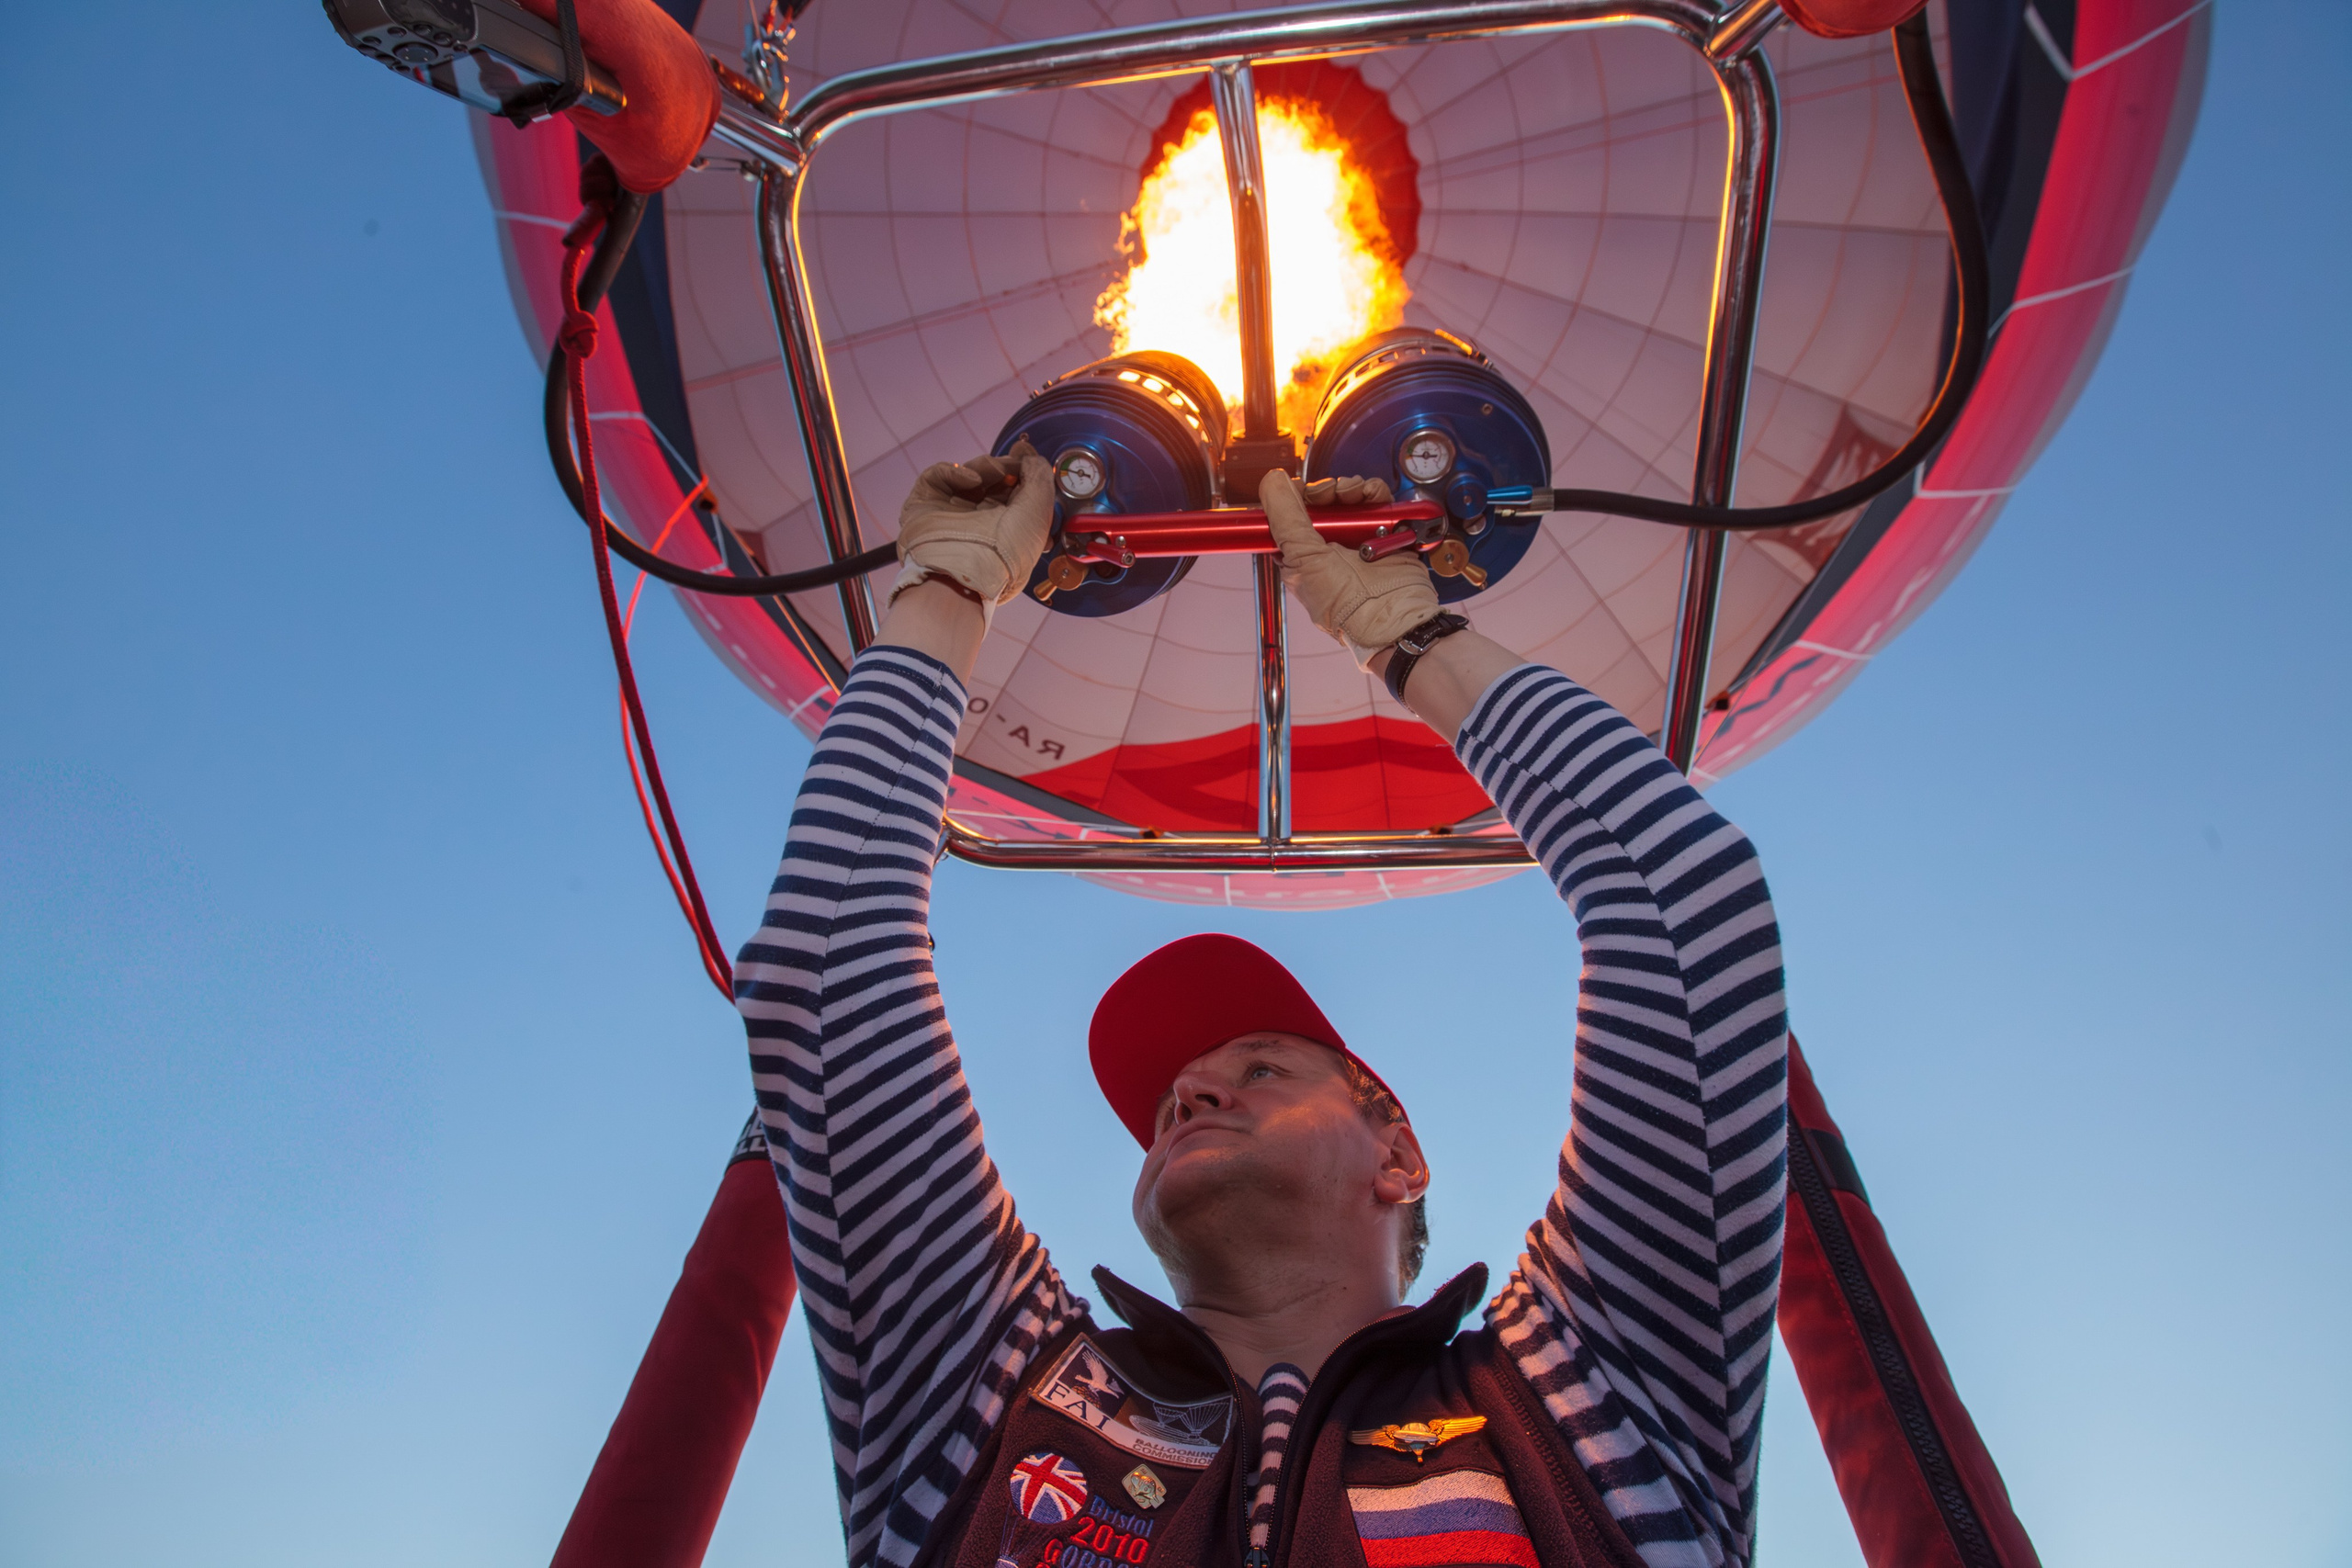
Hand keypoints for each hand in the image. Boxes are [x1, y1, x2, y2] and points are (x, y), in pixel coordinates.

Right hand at [892, 441, 1055, 607]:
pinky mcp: (926, 504)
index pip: (1015, 490)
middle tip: (1013, 462)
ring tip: (995, 473)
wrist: (964, 574)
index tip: (1025, 452)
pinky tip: (972, 479)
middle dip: (1005, 466)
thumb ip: (1041, 477)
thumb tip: (1031, 458)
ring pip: (968, 474)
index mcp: (1009, 527)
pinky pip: (939, 476)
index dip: (1022, 468)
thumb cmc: (1006, 552)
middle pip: (992, 480)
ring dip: (985, 467)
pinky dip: (956, 471)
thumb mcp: (1039, 512)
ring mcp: (951, 512)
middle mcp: (980, 521)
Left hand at [1259, 470, 1436, 669]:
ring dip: (1349, 489)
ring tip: (1354, 497)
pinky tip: (1372, 498)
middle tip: (1329, 495)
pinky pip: (1376, 500)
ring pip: (1348, 496)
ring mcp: (1358, 538)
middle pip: (1321, 501)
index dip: (1296, 497)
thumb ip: (1284, 517)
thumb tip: (1271, 481)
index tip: (1302, 491)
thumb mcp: (1302, 558)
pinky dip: (1374, 493)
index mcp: (1302, 556)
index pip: (1292, 514)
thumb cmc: (1345, 604)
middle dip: (1325, 491)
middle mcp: (1329, 546)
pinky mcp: (1386, 531)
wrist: (1392, 616)